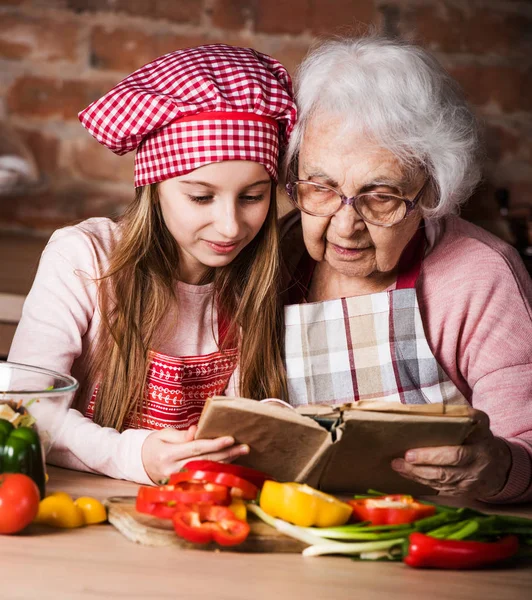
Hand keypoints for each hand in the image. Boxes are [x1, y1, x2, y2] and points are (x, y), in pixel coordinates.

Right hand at [141, 425, 248, 483]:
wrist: (139, 465)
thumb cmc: (153, 446)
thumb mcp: (163, 435)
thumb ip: (181, 435)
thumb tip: (197, 430)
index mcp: (168, 455)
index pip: (196, 448)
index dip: (214, 444)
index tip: (230, 438)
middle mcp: (174, 470)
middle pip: (206, 461)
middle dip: (227, 453)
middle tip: (244, 446)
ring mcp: (179, 481)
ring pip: (208, 470)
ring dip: (227, 461)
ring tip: (242, 451)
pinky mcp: (184, 486)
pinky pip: (205, 477)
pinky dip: (219, 469)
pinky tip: (232, 462)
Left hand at [391, 409, 511, 498]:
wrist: (499, 466)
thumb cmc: (482, 439)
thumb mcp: (481, 424)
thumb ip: (468, 415)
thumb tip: (445, 409)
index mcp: (479, 452)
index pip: (455, 456)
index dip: (431, 457)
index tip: (410, 453)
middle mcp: (474, 471)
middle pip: (444, 473)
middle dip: (418, 469)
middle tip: (398, 462)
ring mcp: (468, 485)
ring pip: (439, 483)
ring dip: (416, 476)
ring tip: (397, 467)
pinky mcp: (461, 493)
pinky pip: (439, 490)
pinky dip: (422, 483)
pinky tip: (407, 475)